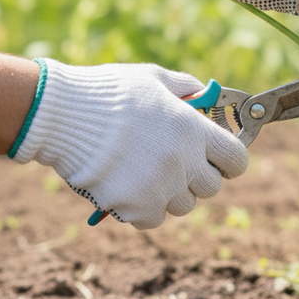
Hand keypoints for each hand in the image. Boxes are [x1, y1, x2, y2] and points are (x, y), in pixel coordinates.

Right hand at [10, 59, 248, 228]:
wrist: (61, 114)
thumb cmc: (109, 92)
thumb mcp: (154, 79)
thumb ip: (186, 89)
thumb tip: (205, 95)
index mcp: (195, 130)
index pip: (237, 160)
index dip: (230, 160)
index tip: (219, 158)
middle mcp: (184, 162)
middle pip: (211, 187)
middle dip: (198, 177)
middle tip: (176, 163)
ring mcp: (160, 188)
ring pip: (183, 206)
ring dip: (170, 193)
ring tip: (145, 171)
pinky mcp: (134, 207)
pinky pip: (153, 219)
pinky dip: (144, 208)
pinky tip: (128, 186)